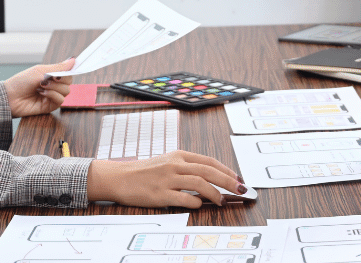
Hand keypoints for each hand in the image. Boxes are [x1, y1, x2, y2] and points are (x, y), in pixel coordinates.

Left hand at [3, 57, 74, 117]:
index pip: (68, 72)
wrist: (10, 96)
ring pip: (67, 90)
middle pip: (69, 81)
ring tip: (42, 86)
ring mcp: (53, 96)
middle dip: (60, 78)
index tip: (70, 68)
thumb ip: (58, 67)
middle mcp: (54, 85)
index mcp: (52, 75)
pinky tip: (42, 93)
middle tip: (49, 78)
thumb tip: (73, 60)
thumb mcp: (40, 70)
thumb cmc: (21, 82)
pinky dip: (52, 95)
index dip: (70, 70)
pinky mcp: (50, 106)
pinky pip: (61, 100)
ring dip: (54, 87)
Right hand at [86, 150, 243, 208]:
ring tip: (222, 201)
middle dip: (228, 181)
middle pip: (208, 171)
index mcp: (178, 156)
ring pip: (199, 183)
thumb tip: (209, 178)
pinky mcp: (160, 194)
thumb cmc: (144, 171)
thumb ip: (187, 168)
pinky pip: (183, 198)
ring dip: (214, 193)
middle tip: (240, 189)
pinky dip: (195, 202)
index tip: (237, 179)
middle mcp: (175, 165)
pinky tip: (200, 204)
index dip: (226, 170)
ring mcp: (167, 179)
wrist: (120, 177)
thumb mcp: (167, 162)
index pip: (208, 161)